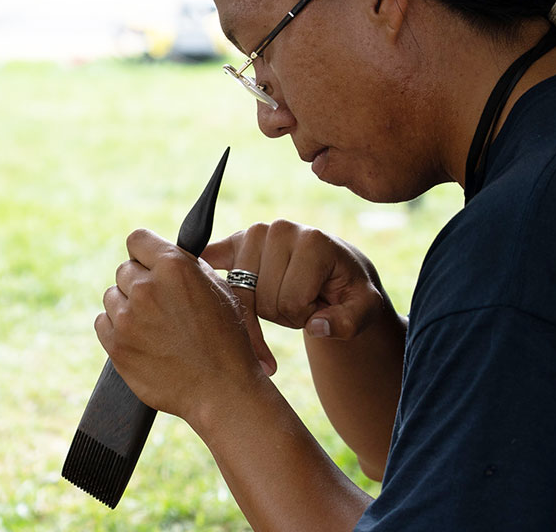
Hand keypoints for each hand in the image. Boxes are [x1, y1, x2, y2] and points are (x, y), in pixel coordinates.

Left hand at [95, 228, 265, 420]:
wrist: (222, 390)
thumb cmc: (227, 339)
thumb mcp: (217, 289)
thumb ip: (185, 266)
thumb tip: (160, 255)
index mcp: (173, 265)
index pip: (137, 239)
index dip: (144, 252)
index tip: (149, 264)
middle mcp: (146, 287)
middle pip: (124, 270)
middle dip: (140, 282)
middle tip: (160, 304)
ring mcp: (128, 317)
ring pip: (111, 296)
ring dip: (127, 306)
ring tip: (153, 325)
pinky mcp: (117, 346)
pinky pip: (103, 323)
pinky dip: (117, 329)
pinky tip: (141, 339)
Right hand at [202, 221, 388, 372]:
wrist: (334, 267)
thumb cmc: (347, 289)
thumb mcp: (365, 308)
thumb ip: (349, 322)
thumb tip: (316, 327)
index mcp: (311, 241)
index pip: (292, 301)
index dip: (305, 316)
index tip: (320, 307)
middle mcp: (278, 229)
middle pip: (262, 300)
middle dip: (282, 315)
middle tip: (300, 304)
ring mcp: (252, 233)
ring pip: (240, 295)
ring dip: (259, 309)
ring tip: (280, 296)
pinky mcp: (234, 241)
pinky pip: (207, 260)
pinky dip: (201, 273)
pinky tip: (190, 279)